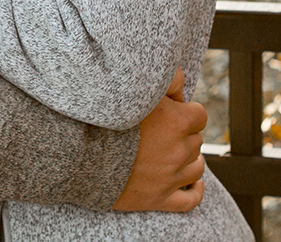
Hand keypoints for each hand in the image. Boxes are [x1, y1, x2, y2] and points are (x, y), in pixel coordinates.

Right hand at [111, 69, 207, 212]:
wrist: (81, 153)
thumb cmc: (107, 117)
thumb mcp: (138, 88)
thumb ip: (168, 80)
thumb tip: (181, 90)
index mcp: (177, 122)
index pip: (199, 116)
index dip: (186, 112)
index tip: (172, 113)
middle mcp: (179, 150)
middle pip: (196, 140)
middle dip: (184, 135)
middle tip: (164, 133)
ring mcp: (171, 177)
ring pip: (197, 167)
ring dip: (190, 159)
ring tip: (175, 155)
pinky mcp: (160, 198)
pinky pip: (191, 200)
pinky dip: (195, 191)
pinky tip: (193, 185)